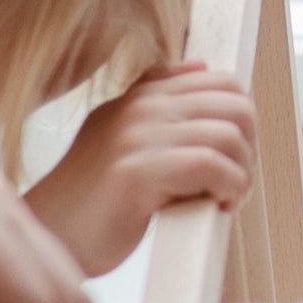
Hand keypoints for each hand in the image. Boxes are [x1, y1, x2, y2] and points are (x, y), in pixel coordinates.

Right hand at [26, 63, 258, 276]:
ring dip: (241, 175)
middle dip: (248, 148)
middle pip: (237, 106)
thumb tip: (200, 65)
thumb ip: (159, 102)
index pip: (224, 83)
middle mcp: (139, 108)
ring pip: (229, 136)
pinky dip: (229, 189)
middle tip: (232, 183)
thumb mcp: (124, 137)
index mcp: (142, 97)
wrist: (53, 237)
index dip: (241, 123)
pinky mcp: (136, 172)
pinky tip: (218, 207)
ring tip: (223, 198)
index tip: (230, 159)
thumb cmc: (99, 201)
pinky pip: (211, 165)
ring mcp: (136, 136)